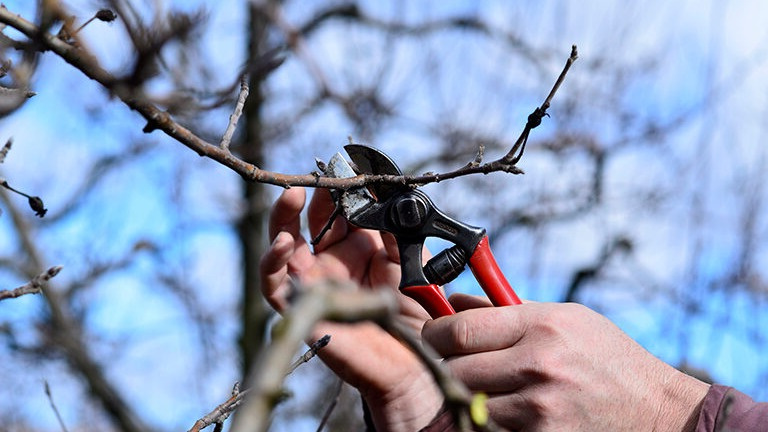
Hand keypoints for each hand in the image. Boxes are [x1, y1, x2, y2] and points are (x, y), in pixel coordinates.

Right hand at [260, 187, 441, 430]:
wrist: (416, 356)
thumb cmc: (415, 309)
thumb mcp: (411, 259)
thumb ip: (396, 228)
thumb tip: (384, 192)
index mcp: (356, 245)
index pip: (338, 208)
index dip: (338, 187)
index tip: (345, 165)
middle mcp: (330, 260)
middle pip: (307, 220)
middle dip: (311, 195)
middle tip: (320, 176)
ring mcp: (313, 282)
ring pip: (282, 245)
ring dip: (282, 219)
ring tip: (292, 196)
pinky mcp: (301, 307)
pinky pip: (274, 286)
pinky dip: (272, 263)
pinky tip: (284, 244)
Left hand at [422, 294, 709, 430]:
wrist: (655, 410)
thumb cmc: (607, 357)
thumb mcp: (565, 318)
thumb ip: (506, 310)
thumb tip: (453, 301)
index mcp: (542, 325)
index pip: (460, 328)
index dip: (435, 333)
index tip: (433, 336)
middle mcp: (538, 364)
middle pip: (456, 369)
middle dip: (445, 367)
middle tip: (449, 365)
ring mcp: (539, 406)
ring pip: (468, 403)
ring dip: (465, 396)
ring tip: (481, 387)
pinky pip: (492, 427)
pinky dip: (489, 420)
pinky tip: (504, 408)